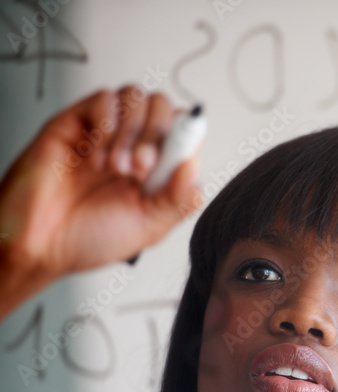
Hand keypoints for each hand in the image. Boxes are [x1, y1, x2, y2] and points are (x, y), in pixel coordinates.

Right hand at [0, 84, 202, 279]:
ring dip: (132, 131)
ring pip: (136, 96)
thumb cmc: (88, 238)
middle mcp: (132, 145)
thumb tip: (195, 164)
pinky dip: (106, 123)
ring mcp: (103, 131)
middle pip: (164, 106)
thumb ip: (179, 199)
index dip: (188, 139)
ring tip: (116, 168)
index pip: (186, 131)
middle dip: (158, 134)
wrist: (39, 246)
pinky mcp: (74, 122)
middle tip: (141, 169)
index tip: (178, 163)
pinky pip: (103, 98)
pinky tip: (95, 156)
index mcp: (156, 168)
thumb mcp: (150, 227)